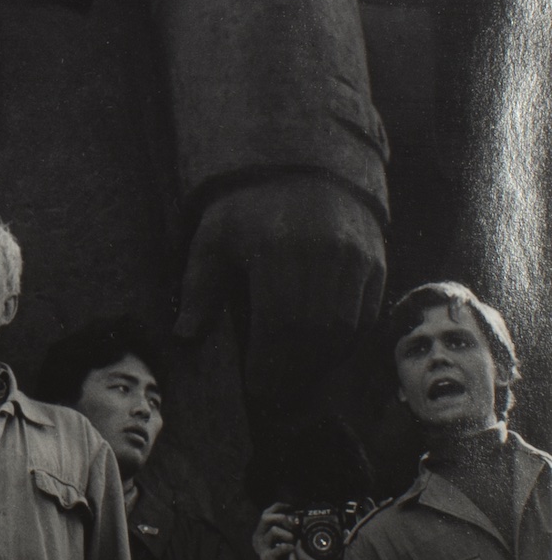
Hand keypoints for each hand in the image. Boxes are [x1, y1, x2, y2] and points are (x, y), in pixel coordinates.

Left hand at [174, 176, 384, 399]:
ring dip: (321, 362)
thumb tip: (184, 336)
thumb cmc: (245, 208)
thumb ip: (198, 287)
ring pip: (345, 330)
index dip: (270, 365)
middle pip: (315, 335)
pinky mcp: (376, 261)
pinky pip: (366, 316)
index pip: (280, 326)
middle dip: (294, 371)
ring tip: (295, 378)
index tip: (255, 389)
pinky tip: (321, 353)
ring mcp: (356, 259)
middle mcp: (324, 256)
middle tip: (275, 393)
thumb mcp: (213, 239)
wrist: (296, 166)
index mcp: (278, 250)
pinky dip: (345, 342)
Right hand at [252, 505, 296, 559]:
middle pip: (266, 517)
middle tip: (294, 525)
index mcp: (262, 530)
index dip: (279, 506)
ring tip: (294, 541)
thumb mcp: (280, 542)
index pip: (267, 511)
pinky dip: (287, 547)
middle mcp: (258, 536)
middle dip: (282, 518)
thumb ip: (286, 532)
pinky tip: (292, 549)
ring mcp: (260, 547)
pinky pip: (277, 549)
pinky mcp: (265, 558)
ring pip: (273, 531)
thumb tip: (300, 521)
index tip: (292, 507)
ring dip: (288, 534)